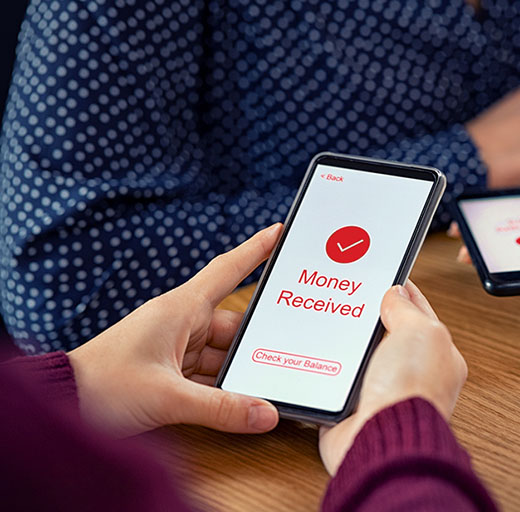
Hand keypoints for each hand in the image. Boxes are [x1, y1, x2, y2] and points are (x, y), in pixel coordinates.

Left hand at [67, 224, 283, 436]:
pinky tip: (240, 403)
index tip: (280, 233)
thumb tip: (266, 413)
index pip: (226, 271)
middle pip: (234, 326)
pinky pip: (208, 374)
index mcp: (179, 310)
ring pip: (223, 354)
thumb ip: (221, 408)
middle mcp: (180, 323)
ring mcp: (175, 347)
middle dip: (257, 344)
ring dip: (239, 372)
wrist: (60, 405)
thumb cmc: (101, 387)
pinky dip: (223, 388)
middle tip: (289, 355)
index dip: (255, 251)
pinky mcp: (169, 371)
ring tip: (265, 388)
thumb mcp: (167, 397)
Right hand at [318, 281, 466, 474]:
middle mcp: (408, 372)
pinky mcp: (348, 405)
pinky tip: (311, 349)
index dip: (398, 289)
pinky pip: (331, 377)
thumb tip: (395, 293)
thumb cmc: (410, 393)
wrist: (381, 439)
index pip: (416, 310)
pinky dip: (321, 365)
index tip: (380, 271)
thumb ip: (408, 308)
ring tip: (324, 314)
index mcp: (436, 353)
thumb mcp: (422, 332)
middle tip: (345, 289)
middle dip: (364, 312)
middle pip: (381, 329)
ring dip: (341, 339)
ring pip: (354, 352)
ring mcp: (378, 388)